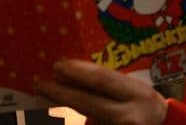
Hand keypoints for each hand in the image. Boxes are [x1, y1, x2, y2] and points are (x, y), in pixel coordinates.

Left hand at [35, 59, 167, 124]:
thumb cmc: (145, 106)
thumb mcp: (132, 90)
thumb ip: (105, 85)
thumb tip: (68, 77)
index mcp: (136, 94)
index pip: (102, 80)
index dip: (78, 72)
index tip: (57, 65)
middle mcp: (128, 116)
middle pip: (87, 103)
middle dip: (60, 93)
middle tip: (40, 84)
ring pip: (86, 120)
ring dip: (62, 112)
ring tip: (46, 99)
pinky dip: (76, 121)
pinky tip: (61, 118)